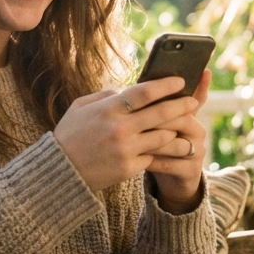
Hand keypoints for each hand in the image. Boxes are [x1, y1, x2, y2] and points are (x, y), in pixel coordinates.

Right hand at [54, 76, 199, 194]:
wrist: (60, 172)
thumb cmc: (69, 135)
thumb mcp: (80, 107)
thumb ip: (105, 96)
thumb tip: (125, 91)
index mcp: (108, 109)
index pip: (144, 92)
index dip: (165, 85)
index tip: (180, 81)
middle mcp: (120, 128)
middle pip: (161, 113)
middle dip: (181, 106)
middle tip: (193, 102)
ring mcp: (126, 149)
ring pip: (163, 136)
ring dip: (177, 130)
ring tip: (187, 125)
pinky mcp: (129, 168)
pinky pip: (153, 156)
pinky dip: (162, 150)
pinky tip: (171, 146)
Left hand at [145, 69, 209, 213]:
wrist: (170, 177)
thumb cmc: (156, 143)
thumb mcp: (156, 122)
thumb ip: (151, 103)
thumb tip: (135, 81)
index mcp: (189, 114)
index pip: (190, 96)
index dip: (189, 87)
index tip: (186, 77)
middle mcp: (197, 130)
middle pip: (180, 118)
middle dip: (157, 117)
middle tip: (134, 116)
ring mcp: (196, 151)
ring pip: (174, 142)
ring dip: (153, 141)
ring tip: (133, 139)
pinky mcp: (191, 171)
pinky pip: (170, 164)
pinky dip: (152, 161)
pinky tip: (135, 159)